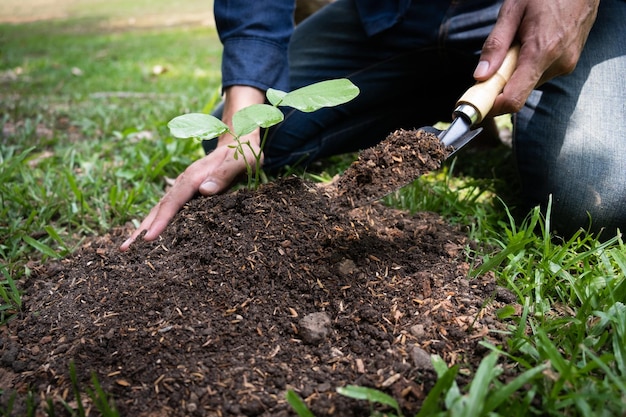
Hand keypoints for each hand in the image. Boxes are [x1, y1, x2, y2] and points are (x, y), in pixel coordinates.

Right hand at [119, 135, 261, 250]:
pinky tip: (147, 237)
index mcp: (196, 175)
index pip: (175, 200)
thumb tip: (205, 191)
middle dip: (143, 228)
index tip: (149, 238)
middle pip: (160, 206)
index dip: (162, 220)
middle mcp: (184, 181)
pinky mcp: (186, 193)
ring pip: (159, 208)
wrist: (239, 141)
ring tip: (127, 247)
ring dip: (143, 227)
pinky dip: (155, 222)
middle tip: (125, 249)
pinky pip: (167, 209)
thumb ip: (226, 173)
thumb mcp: (242, 161)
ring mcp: (183, 187)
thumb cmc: (243, 154)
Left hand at [473, 0, 599, 115]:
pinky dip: (528, 65)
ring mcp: (566, 65)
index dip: (492, 106)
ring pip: (528, 82)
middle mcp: (558, 64)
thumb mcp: (513, 10)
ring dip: (515, 71)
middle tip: (494, 61)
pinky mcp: (569, 63)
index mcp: (542, 52)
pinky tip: (532, 42)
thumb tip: (480, 76)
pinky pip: (540, 73)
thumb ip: (496, 45)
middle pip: (518, 91)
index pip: (514, 99)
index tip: (477, 102)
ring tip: (519, 42)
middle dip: (501, 82)